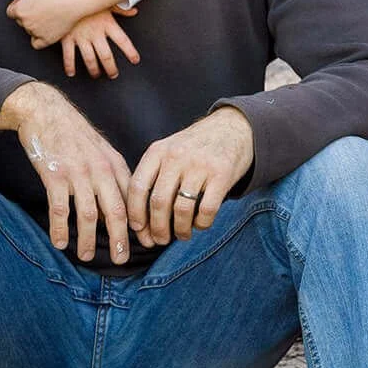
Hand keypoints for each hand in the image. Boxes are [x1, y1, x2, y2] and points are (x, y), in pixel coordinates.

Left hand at [0, 0, 95, 49]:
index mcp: (19, 10)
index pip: (11, 12)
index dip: (20, 5)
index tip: (31, 1)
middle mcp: (25, 23)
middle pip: (21, 21)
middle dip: (28, 14)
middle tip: (42, 6)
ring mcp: (36, 32)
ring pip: (29, 31)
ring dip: (35, 25)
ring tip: (48, 13)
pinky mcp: (46, 40)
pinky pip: (36, 43)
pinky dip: (39, 38)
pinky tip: (46, 29)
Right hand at [0, 81, 132, 264]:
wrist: (45, 110)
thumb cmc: (73, 134)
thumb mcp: (100, 151)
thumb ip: (110, 178)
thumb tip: (114, 211)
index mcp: (114, 165)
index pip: (133, 200)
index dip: (141, 224)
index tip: (147, 243)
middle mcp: (100, 170)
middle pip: (116, 211)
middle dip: (120, 239)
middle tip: (121, 259)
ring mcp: (78, 173)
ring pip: (88, 215)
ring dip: (87, 239)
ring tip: (86, 256)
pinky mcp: (55, 175)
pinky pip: (60, 209)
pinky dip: (60, 228)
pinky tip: (59, 242)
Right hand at [57, 8, 140, 79]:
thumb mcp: (106, 1)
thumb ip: (120, 9)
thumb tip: (134, 11)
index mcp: (107, 23)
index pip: (123, 40)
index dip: (130, 52)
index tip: (135, 60)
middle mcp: (95, 32)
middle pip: (106, 56)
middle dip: (111, 68)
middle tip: (113, 74)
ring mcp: (80, 36)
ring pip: (89, 59)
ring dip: (93, 70)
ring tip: (96, 75)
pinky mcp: (66, 37)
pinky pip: (68, 56)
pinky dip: (70, 66)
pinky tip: (71, 72)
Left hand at [126, 107, 253, 247]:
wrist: (231, 127)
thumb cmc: (194, 148)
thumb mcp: (168, 151)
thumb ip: (154, 177)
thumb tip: (140, 222)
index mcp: (157, 152)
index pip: (138, 187)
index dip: (135, 214)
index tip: (139, 230)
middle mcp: (176, 157)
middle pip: (158, 202)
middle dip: (157, 229)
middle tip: (160, 240)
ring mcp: (200, 165)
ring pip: (181, 210)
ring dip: (180, 230)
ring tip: (182, 235)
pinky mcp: (222, 174)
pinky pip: (206, 210)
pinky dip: (201, 224)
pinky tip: (200, 224)